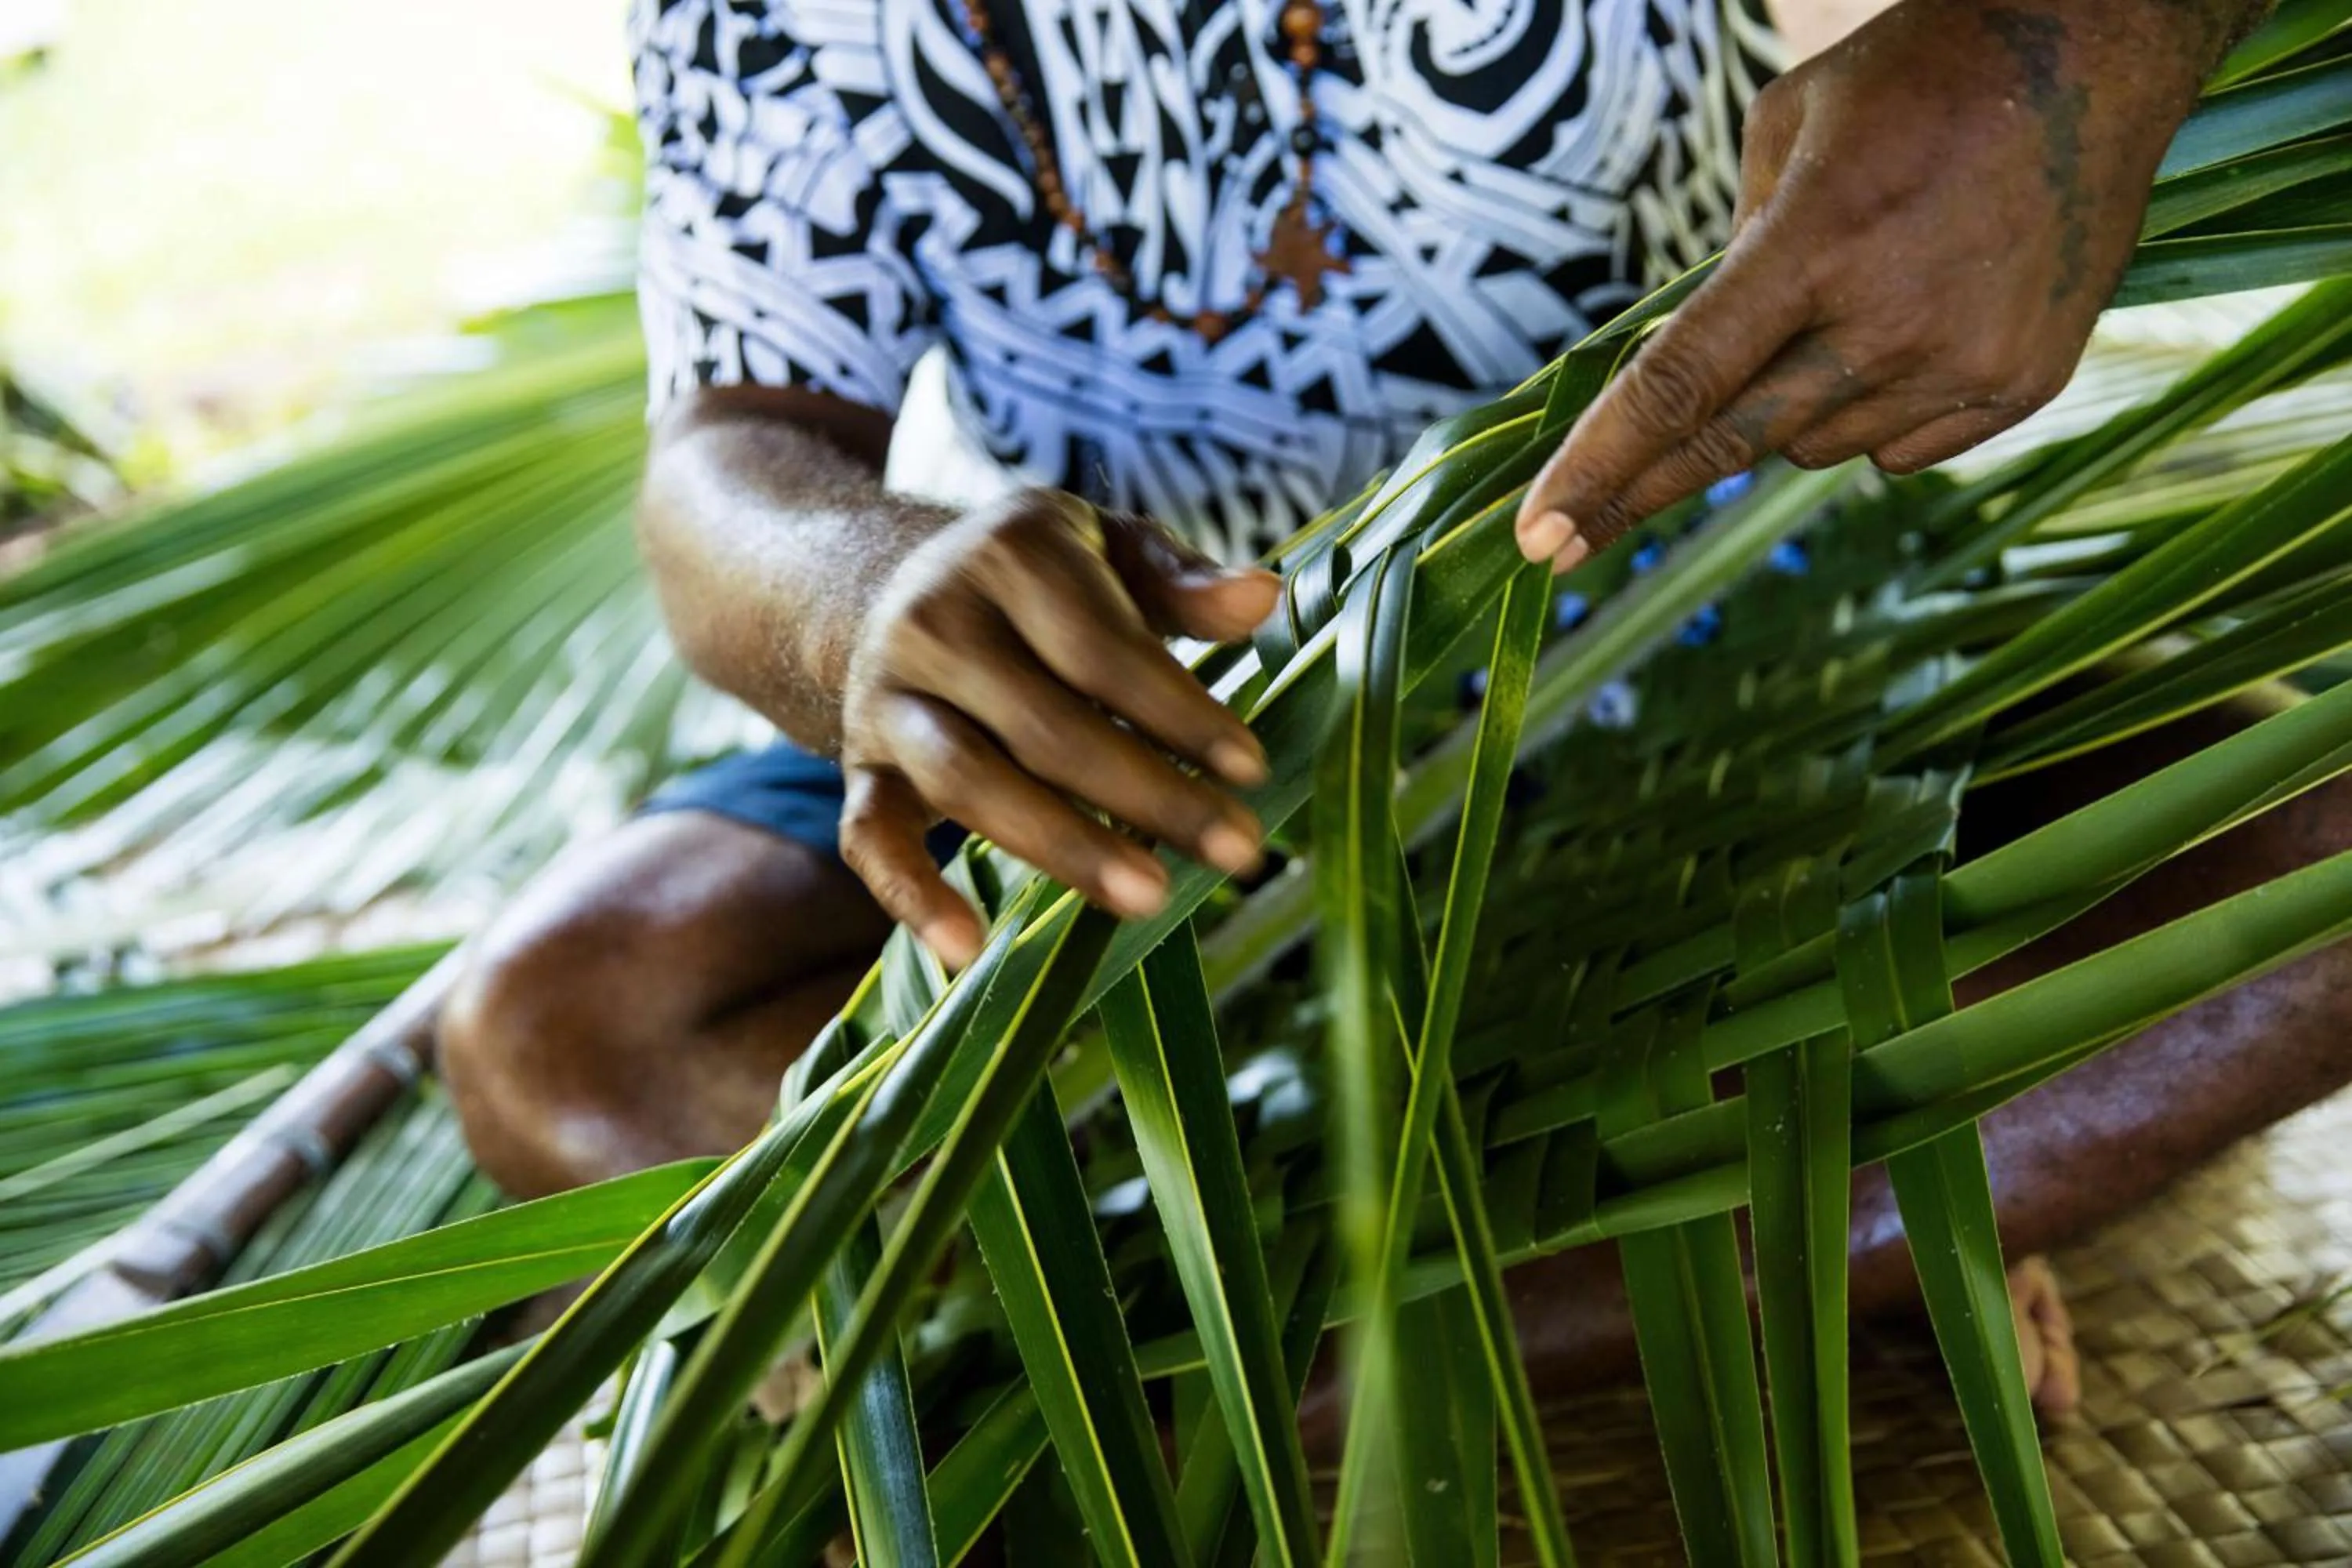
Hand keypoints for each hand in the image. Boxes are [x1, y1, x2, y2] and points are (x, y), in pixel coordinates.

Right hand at [836, 488, 1280, 965]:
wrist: (884, 585)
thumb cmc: (1036, 581)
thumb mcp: (1109, 549)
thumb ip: (1182, 580)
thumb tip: (1262, 596)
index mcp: (1009, 554)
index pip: (1101, 647)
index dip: (1176, 711)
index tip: (1251, 769)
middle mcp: (936, 622)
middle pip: (1044, 725)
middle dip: (1147, 794)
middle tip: (1237, 851)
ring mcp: (889, 697)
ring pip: (969, 782)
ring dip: (1062, 846)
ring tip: (1150, 897)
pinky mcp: (862, 765)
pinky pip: (871, 837)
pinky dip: (910, 896)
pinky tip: (967, 951)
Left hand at [1516, 0, 2221, 567]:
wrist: (2096, 57)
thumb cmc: (1919, 75)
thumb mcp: (1789, 124)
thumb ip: (1735, 250)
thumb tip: (1698, 356)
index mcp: (1818, 242)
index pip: (1681, 385)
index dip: (1600, 467)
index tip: (1538, 538)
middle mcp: (1890, 320)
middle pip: (1731, 444)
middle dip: (1633, 495)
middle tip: (1556, 546)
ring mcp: (1963, 364)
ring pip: (1813, 448)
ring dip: (1788, 409)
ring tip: (1842, 313)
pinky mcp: (2019, 388)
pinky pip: (1896, 449)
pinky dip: (1871, 412)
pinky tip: (1907, 332)